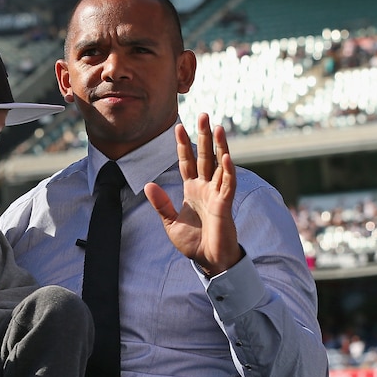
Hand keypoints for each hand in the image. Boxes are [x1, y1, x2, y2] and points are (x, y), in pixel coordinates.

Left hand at [144, 113, 241, 275]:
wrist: (208, 261)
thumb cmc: (193, 242)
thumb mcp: (170, 222)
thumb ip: (161, 204)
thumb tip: (149, 184)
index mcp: (193, 190)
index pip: (187, 162)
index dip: (183, 146)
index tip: (178, 127)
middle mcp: (206, 188)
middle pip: (205, 157)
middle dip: (204, 136)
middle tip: (204, 115)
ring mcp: (217, 195)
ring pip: (220, 165)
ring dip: (220, 146)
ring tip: (218, 127)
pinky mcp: (225, 205)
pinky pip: (228, 185)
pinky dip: (227, 171)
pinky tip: (226, 157)